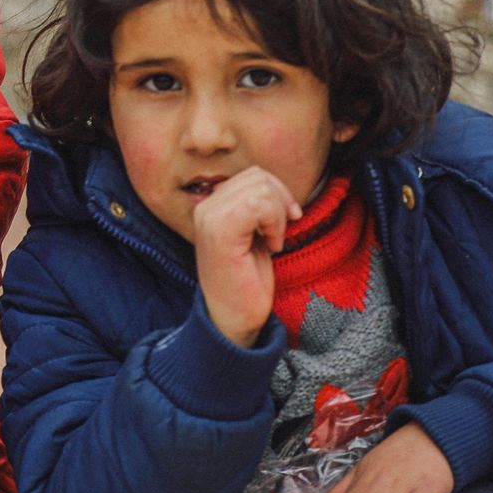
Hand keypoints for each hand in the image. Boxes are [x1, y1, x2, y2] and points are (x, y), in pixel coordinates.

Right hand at [190, 166, 298, 347]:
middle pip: (257, 177)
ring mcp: (209, 218)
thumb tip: (274, 186)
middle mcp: (205, 207)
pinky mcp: (219, 232)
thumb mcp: (253, 234)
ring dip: (277, 215)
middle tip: (280, 232)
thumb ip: (255, 207)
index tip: (287, 219)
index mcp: (211, 205)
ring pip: (260, 188)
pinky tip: (271, 245)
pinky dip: (274, 224)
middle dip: (281, 202)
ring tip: (272, 240)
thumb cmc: (246, 280)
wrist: (233, 317)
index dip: (278, 193)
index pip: (252, 175)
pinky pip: (258, 205)